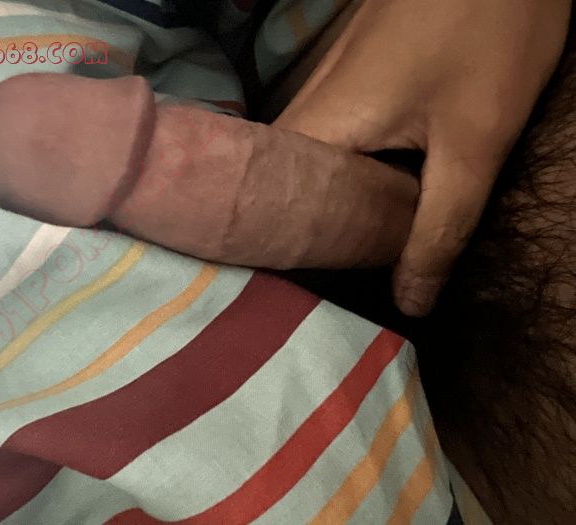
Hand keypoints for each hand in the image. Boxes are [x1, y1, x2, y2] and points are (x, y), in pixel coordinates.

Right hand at [275, 0, 570, 315]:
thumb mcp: (475, 143)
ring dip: (329, 215)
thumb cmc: (487, 36)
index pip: (272, 209)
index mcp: (322, 128)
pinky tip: (370, 209)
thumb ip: (439, 228)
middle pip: (286, 194)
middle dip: (310, 244)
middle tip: (333, 291)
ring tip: (349, 263)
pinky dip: (347, 185)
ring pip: (308, 173)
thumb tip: (410, 302)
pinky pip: (330, 150)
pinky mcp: (345, 86)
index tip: (299, 302)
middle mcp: (304, 111)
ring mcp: (322, 94)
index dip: (285, 258)